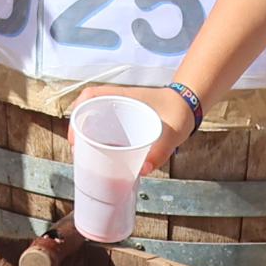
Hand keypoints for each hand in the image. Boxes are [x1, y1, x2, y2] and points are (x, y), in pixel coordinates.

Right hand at [72, 83, 195, 174]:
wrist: (189, 105)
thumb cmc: (179, 111)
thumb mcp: (172, 132)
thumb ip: (160, 152)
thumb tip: (142, 170)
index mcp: (124, 97)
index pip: (90, 95)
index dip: (77, 113)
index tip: (76, 135)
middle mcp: (118, 102)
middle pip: (87, 110)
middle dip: (78, 130)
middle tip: (78, 152)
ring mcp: (121, 111)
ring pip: (95, 119)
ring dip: (87, 135)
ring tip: (86, 156)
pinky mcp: (126, 120)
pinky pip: (106, 127)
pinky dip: (100, 139)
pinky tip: (103, 156)